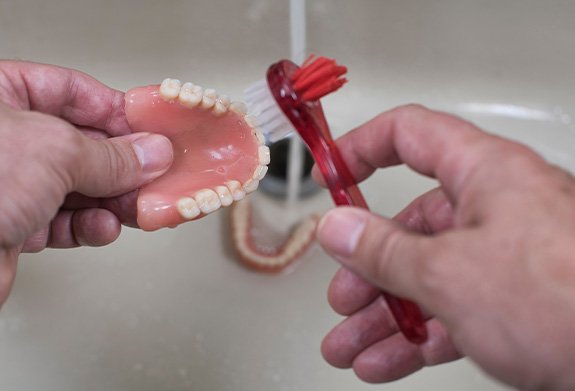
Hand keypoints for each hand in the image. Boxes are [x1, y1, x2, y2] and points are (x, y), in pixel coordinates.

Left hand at [0, 61, 172, 305]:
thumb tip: (149, 153)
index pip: (71, 90)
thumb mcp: (54, 153)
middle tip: (153, 173)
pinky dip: (88, 226)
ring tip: (135, 206)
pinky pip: (63, 220)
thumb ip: (111, 155)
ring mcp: (6, 182)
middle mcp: (3, 139)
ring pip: (77, 185)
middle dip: (121, 164)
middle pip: (80, 143)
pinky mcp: (11, 223)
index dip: (116, 111)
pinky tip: (101, 227)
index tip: (151, 129)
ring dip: (112, 199)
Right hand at [316, 105, 574, 388]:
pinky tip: (386, 360)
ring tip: (350, 344)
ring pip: (428, 277)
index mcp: (485, 174)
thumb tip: (338, 227)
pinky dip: (416, 336)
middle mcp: (497, 209)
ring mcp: (507, 259)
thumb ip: (383, 249)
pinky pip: (452, 311)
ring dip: (384, 315)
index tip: (330, 173)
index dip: (362, 148)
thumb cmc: (566, 299)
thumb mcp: (449, 272)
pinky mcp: (518, 303)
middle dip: (367, 267)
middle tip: (342, 294)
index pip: (409, 134)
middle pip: (412, 225)